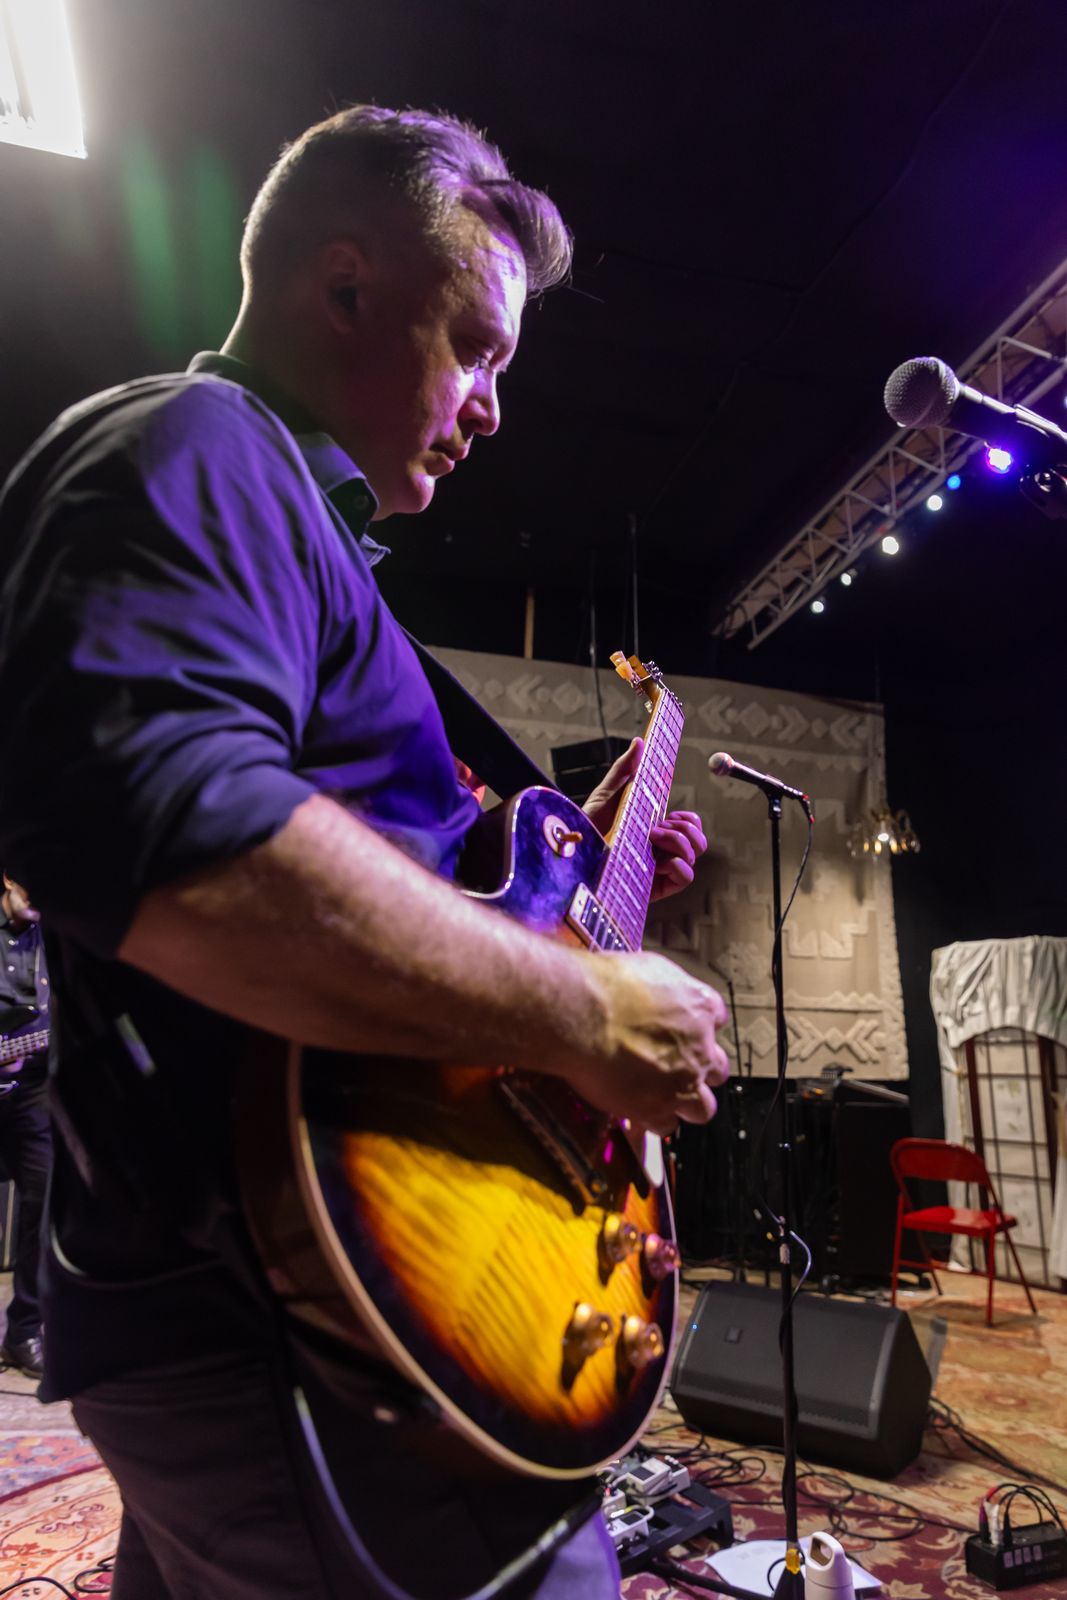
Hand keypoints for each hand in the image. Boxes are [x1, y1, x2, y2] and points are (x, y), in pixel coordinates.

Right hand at [554, 950, 729, 1135]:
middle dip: (700, 1070)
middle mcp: (700, 1047)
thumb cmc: (604, 985)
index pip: (716, 1019)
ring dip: (686, 1102)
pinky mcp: (656, 1107)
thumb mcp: (645, 968)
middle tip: (675, 1067)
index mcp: (699, 1006)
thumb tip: (653, 993)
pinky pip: (666, 1124)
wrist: (582, 1014)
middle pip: (717, 1069)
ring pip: (702, 1107)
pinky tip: (639, 1109)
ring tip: (662, 1096)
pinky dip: (655, 1119)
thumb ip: (661, 989)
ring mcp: (682, 1081)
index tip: (683, 1029)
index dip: (697, 1027)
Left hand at [582, 737, 706, 900]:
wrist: (571, 856)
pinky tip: (659, 861)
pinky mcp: (655, 887)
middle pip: (697, 840)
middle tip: (656, 827)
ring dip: (680, 841)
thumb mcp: (605, 795)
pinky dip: (680, 866)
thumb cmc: (585, 828)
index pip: (688, 824)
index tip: (670, 812)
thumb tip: (639, 741)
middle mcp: (659, 850)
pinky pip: (686, 877)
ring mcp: (658, 869)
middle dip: (685, 828)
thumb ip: (624, 770)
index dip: (688, 818)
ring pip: (694, 855)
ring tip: (651, 838)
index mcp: (653, 830)